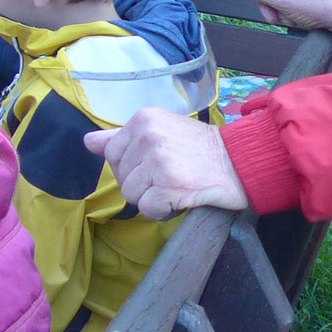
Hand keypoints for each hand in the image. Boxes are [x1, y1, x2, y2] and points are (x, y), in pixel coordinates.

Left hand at [84, 108, 247, 218]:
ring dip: (152, 198)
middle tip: (170, 176)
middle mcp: (148, 136)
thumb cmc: (202, 149)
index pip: (111, 153)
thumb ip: (123, 137)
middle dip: (142, 184)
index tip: (154, 166)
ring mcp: (158, 161)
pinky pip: (148, 209)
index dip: (131, 167)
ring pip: (132, 195)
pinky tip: (181, 199)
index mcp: (143, 119)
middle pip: (121, 176)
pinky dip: (163, 211)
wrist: (242, 161)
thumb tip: (88, 142)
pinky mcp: (170, 185)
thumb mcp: (161, 130)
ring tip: (177, 187)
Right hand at [238, 0, 331, 38]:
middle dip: (278, 11)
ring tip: (300, 20)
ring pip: (286, 1)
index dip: (265, 5)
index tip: (274, 19)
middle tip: (289, 21)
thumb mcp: (282, 1)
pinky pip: (298, 4)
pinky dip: (299, 14)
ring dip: (288, 14)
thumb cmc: (314, 6)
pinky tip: (307, 20)